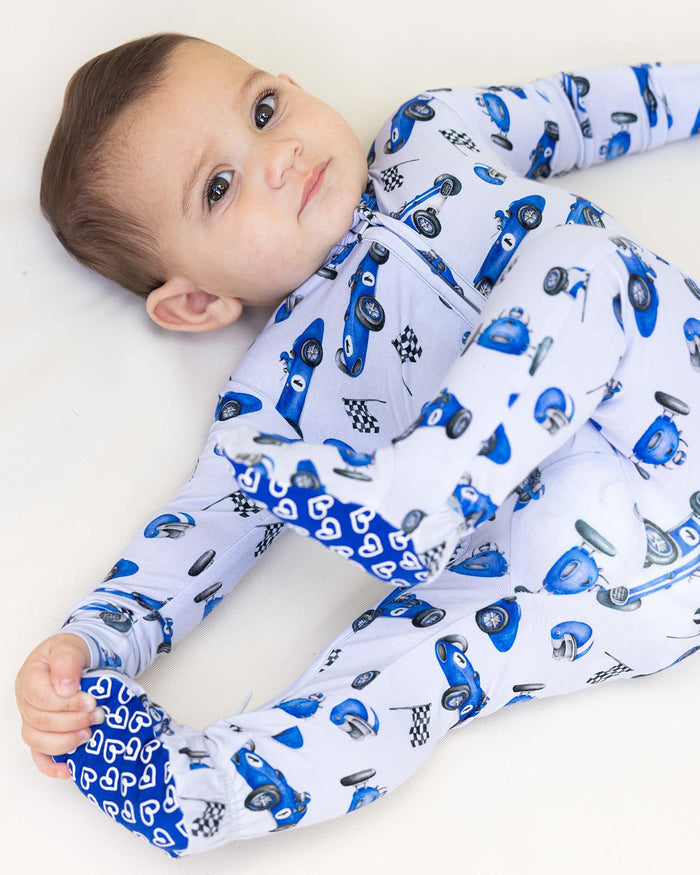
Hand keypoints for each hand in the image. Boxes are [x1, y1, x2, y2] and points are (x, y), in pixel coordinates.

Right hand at [15, 633, 102, 778]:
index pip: (41, 698)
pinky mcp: (43, 733)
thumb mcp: (71, 647)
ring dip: (65, 742)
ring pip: (38, 741)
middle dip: (73, 722)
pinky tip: (68, 770)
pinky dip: (52, 766)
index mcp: (30, 678)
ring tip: (88, 735)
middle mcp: (26, 702)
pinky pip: (39, 755)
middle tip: (97, 715)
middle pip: (41, 722)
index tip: (92, 701)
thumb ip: (67, 662)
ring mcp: (33, 720)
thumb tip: (65, 688)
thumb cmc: (73, 651)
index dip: (67, 704)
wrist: (80, 657)